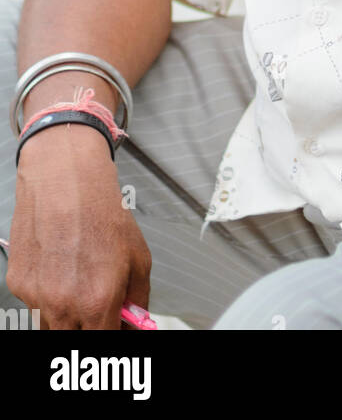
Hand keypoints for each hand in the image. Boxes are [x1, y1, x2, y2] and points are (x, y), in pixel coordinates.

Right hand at [6, 126, 151, 329]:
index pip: (103, 348)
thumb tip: (135, 322)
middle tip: (98, 309)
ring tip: (78, 277)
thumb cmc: (101, 210)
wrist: (65, 177)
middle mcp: (63, 305)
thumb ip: (137, 299)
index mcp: (97, 302)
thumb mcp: (139, 256)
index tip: (118, 331)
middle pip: (72, 341)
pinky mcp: (18, 283)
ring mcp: (37, 296)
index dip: (114, 341)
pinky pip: (35, 302)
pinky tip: (59, 262)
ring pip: (51, 326)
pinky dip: (48, 292)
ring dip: (67, 314)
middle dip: (88, 329)